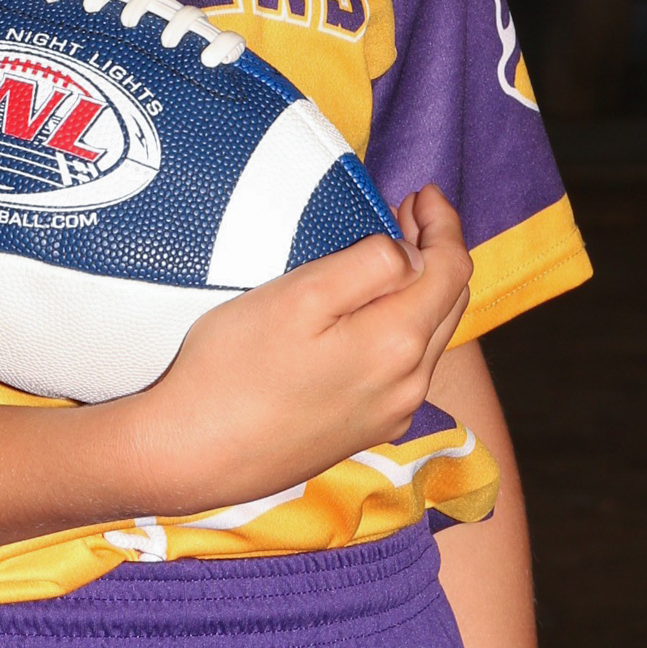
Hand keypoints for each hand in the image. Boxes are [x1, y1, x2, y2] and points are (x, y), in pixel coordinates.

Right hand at [120, 187, 471, 518]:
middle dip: (437, 251)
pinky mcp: (366, 430)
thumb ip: (368, 266)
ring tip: (391, 255)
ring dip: (422, 290)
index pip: (452, 270)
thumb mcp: (299, 295)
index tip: (421, 192)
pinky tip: (371, 314)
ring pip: (431, 337)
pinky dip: (404, 327)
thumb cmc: (234, 368)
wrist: (194, 455)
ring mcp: (390, 413)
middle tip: (405, 212)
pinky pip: (406, 368)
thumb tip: (413, 255)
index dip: (444, 224)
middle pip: (449, 304)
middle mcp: (408, 384)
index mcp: (397, 343)